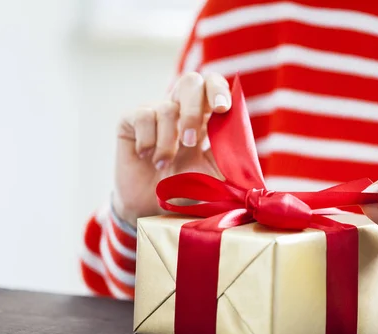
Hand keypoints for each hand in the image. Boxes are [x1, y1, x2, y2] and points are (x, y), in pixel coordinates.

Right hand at [112, 72, 230, 225]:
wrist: (151, 208)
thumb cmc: (187, 190)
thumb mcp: (216, 176)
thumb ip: (232, 157)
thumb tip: (247, 146)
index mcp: (205, 116)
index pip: (214, 85)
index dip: (218, 90)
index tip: (222, 108)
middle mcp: (181, 108)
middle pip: (190, 82)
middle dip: (192, 110)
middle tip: (191, 141)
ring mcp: (155, 112)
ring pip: (166, 107)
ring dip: (168, 141)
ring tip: (164, 164)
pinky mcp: (130, 121)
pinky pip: (142, 116)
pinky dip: (148, 140)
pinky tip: (147, 157)